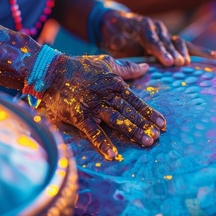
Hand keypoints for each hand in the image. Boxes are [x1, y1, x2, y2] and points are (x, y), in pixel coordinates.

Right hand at [41, 55, 165, 159]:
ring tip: (145, 142)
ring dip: (132, 131)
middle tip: (157, 137)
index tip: (162, 124)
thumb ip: (127, 68)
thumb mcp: (106, 63)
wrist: (52, 71)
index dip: (149, 113)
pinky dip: (102, 142)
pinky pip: (93, 131)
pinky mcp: (80, 116)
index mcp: (114, 84)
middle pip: (129, 112)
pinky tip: (112, 153)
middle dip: (144, 125)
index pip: (135, 101)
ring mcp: (93, 106)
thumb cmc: (80, 67)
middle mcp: (106, 96)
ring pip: (117, 120)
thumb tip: (146, 67)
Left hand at [98, 11, 215, 66]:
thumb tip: (130, 64)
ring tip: (186, 64)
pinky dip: (199, 51)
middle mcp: (156, 28)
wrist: (114, 22)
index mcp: (142, 26)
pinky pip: (186, 45)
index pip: (153, 39)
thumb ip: (123, 49)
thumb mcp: (114, 40)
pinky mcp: (170, 39)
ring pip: (178, 42)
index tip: (167, 62)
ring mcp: (165, 33)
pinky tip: (214, 57)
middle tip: (178, 64)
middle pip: (168, 42)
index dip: (160, 51)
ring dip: (184, 53)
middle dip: (173, 53)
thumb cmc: (114, 34)